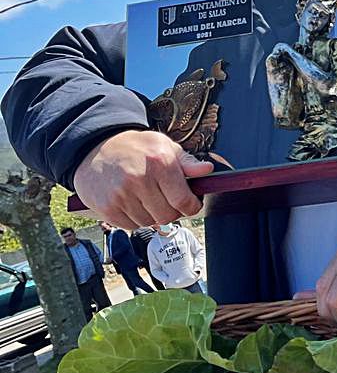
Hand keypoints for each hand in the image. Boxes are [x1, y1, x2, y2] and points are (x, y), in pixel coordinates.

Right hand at [73, 130, 211, 229]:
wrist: (94, 148)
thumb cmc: (133, 148)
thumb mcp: (163, 145)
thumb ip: (187, 162)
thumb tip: (207, 170)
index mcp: (159, 163)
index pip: (183, 200)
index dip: (192, 207)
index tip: (191, 204)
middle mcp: (140, 179)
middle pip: (168, 216)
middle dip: (173, 211)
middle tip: (167, 200)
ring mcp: (122, 195)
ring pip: (151, 222)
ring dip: (153, 215)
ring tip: (147, 197)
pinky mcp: (108, 208)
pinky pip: (132, 226)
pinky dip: (136, 219)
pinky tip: (132, 202)